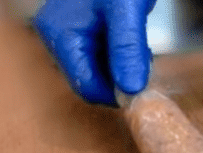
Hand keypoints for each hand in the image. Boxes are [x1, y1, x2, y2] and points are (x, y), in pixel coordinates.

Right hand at [33, 0, 156, 104]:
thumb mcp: (127, 9)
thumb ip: (128, 49)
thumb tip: (131, 90)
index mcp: (61, 33)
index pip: (86, 85)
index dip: (115, 93)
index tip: (142, 90)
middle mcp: (58, 35)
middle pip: (89, 77)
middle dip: (118, 78)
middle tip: (144, 63)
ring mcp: (68, 29)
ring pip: (95, 67)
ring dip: (119, 66)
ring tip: (140, 48)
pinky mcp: (81, 25)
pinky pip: (98, 52)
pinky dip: (117, 54)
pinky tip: (131, 40)